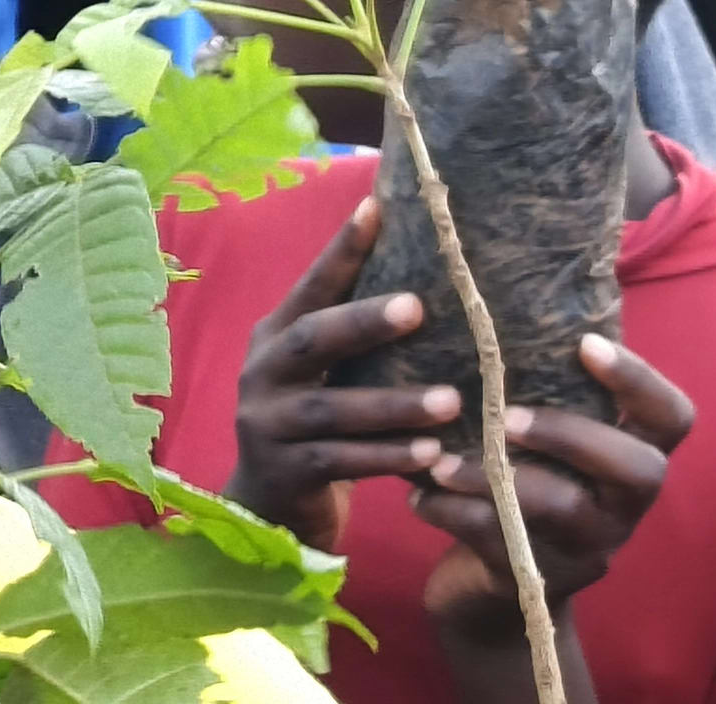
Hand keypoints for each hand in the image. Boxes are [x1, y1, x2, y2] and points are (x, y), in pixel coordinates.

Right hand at [224, 199, 464, 551]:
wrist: (270, 505)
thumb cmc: (316, 427)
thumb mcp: (324, 375)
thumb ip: (354, 339)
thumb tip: (432, 282)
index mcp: (275, 338)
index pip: (311, 287)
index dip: (341, 250)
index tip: (378, 209)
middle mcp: (262, 373)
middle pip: (310, 339)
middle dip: (364, 321)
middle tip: (419, 306)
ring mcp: (267, 423)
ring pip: (332, 409)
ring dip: (393, 404)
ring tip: (453, 401)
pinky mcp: (284, 471)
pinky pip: (340, 461)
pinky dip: (387, 457)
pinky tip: (432, 455)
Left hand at [412, 332, 690, 644]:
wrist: (486, 589)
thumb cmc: (506, 483)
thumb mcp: (530, 438)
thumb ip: (531, 388)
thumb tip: (483, 292)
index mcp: (629, 457)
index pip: (672, 418)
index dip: (639, 382)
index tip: (586, 343)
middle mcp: (622, 505)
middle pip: (641, 470)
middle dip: (570, 434)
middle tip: (505, 417)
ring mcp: (587, 548)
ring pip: (562, 510)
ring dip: (492, 477)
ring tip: (436, 461)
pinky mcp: (537, 579)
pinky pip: (499, 544)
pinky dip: (450, 514)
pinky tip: (415, 496)